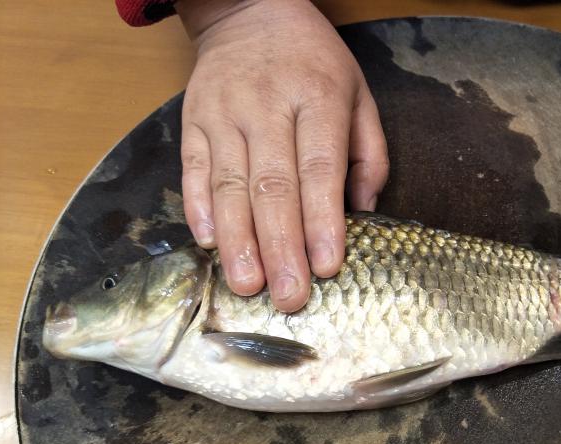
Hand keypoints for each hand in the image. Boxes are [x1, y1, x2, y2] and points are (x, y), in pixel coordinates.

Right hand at [175, 0, 387, 310]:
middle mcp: (267, 105)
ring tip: (246, 286)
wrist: (251, 12)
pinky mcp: (193, 119)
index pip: (319, 168)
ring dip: (238, 242)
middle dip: (280, 248)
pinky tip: (212, 245)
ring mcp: (224, 112)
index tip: (326, 267)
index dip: (322, 221)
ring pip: (228, 185)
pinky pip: (193, 170)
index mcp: (318, 98)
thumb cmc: (315, 63)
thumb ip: (368, 153)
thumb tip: (365, 213)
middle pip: (272, 186)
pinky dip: (199, 210)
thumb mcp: (360, 95)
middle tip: (288, 298)